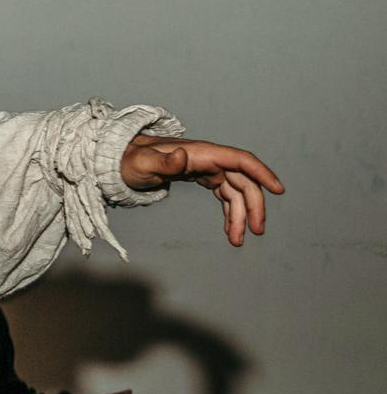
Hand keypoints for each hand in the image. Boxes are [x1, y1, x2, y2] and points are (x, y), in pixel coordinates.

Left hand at [119, 136, 283, 246]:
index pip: (240, 160)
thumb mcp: (141, 164)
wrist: (116, 161)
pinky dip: (229, 212)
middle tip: (256, 231)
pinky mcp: (200, 177)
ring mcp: (205, 168)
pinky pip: (224, 195)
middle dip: (253, 205)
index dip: (261, 173)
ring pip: (234, 191)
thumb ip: (160, 162)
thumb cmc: (127, 161)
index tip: (278, 190)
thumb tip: (181, 158)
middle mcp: (207, 159)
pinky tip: (230, 230)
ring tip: (238, 240)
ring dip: (240, 215)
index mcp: (199, 153)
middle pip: (242, 180)